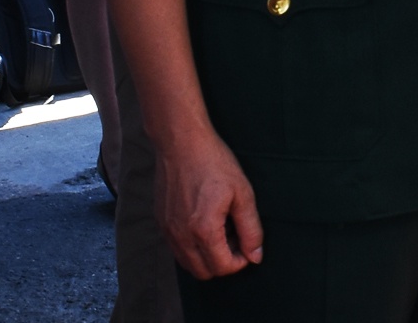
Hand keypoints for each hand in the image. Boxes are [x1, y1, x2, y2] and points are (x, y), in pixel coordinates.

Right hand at [155, 123, 262, 279]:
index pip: (222, 267)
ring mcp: (168, 232)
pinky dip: (194, 246)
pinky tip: (206, 223)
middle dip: (224, 262)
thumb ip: (251, 228)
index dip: (241, 261)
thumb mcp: (242, 194)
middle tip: (237, 238)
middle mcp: (180, 237)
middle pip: (204, 272)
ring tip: (223, 229)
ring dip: (208, 256)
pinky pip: (178, 249)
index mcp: (203, 231)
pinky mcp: (161, 224)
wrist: (182, 144)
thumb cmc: (215, 164)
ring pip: (188, 264)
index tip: (249, 245)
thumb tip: (255, 256)